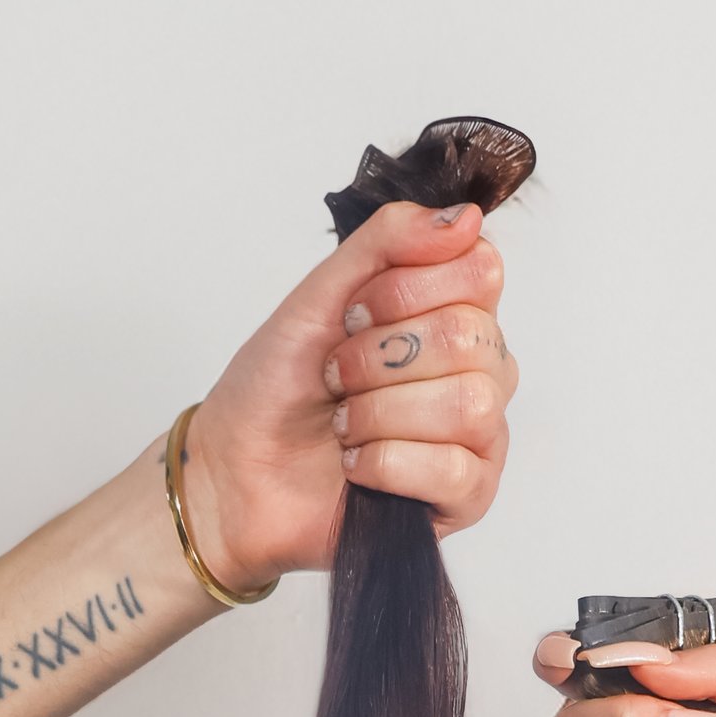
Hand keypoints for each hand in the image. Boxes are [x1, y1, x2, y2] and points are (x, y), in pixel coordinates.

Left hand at [179, 202, 518, 590]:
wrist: (234, 471)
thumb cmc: (276, 388)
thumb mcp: (321, 294)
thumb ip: (388, 242)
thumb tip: (466, 218)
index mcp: (452, 311)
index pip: (481, 270)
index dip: (408, 289)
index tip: (353, 314)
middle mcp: (477, 369)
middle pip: (472, 337)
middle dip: (380, 356)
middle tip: (336, 376)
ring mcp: (477, 436)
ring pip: (469, 405)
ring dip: (382, 412)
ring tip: (343, 424)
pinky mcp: (464, 498)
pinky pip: (455, 471)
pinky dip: (387, 463)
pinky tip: (356, 466)